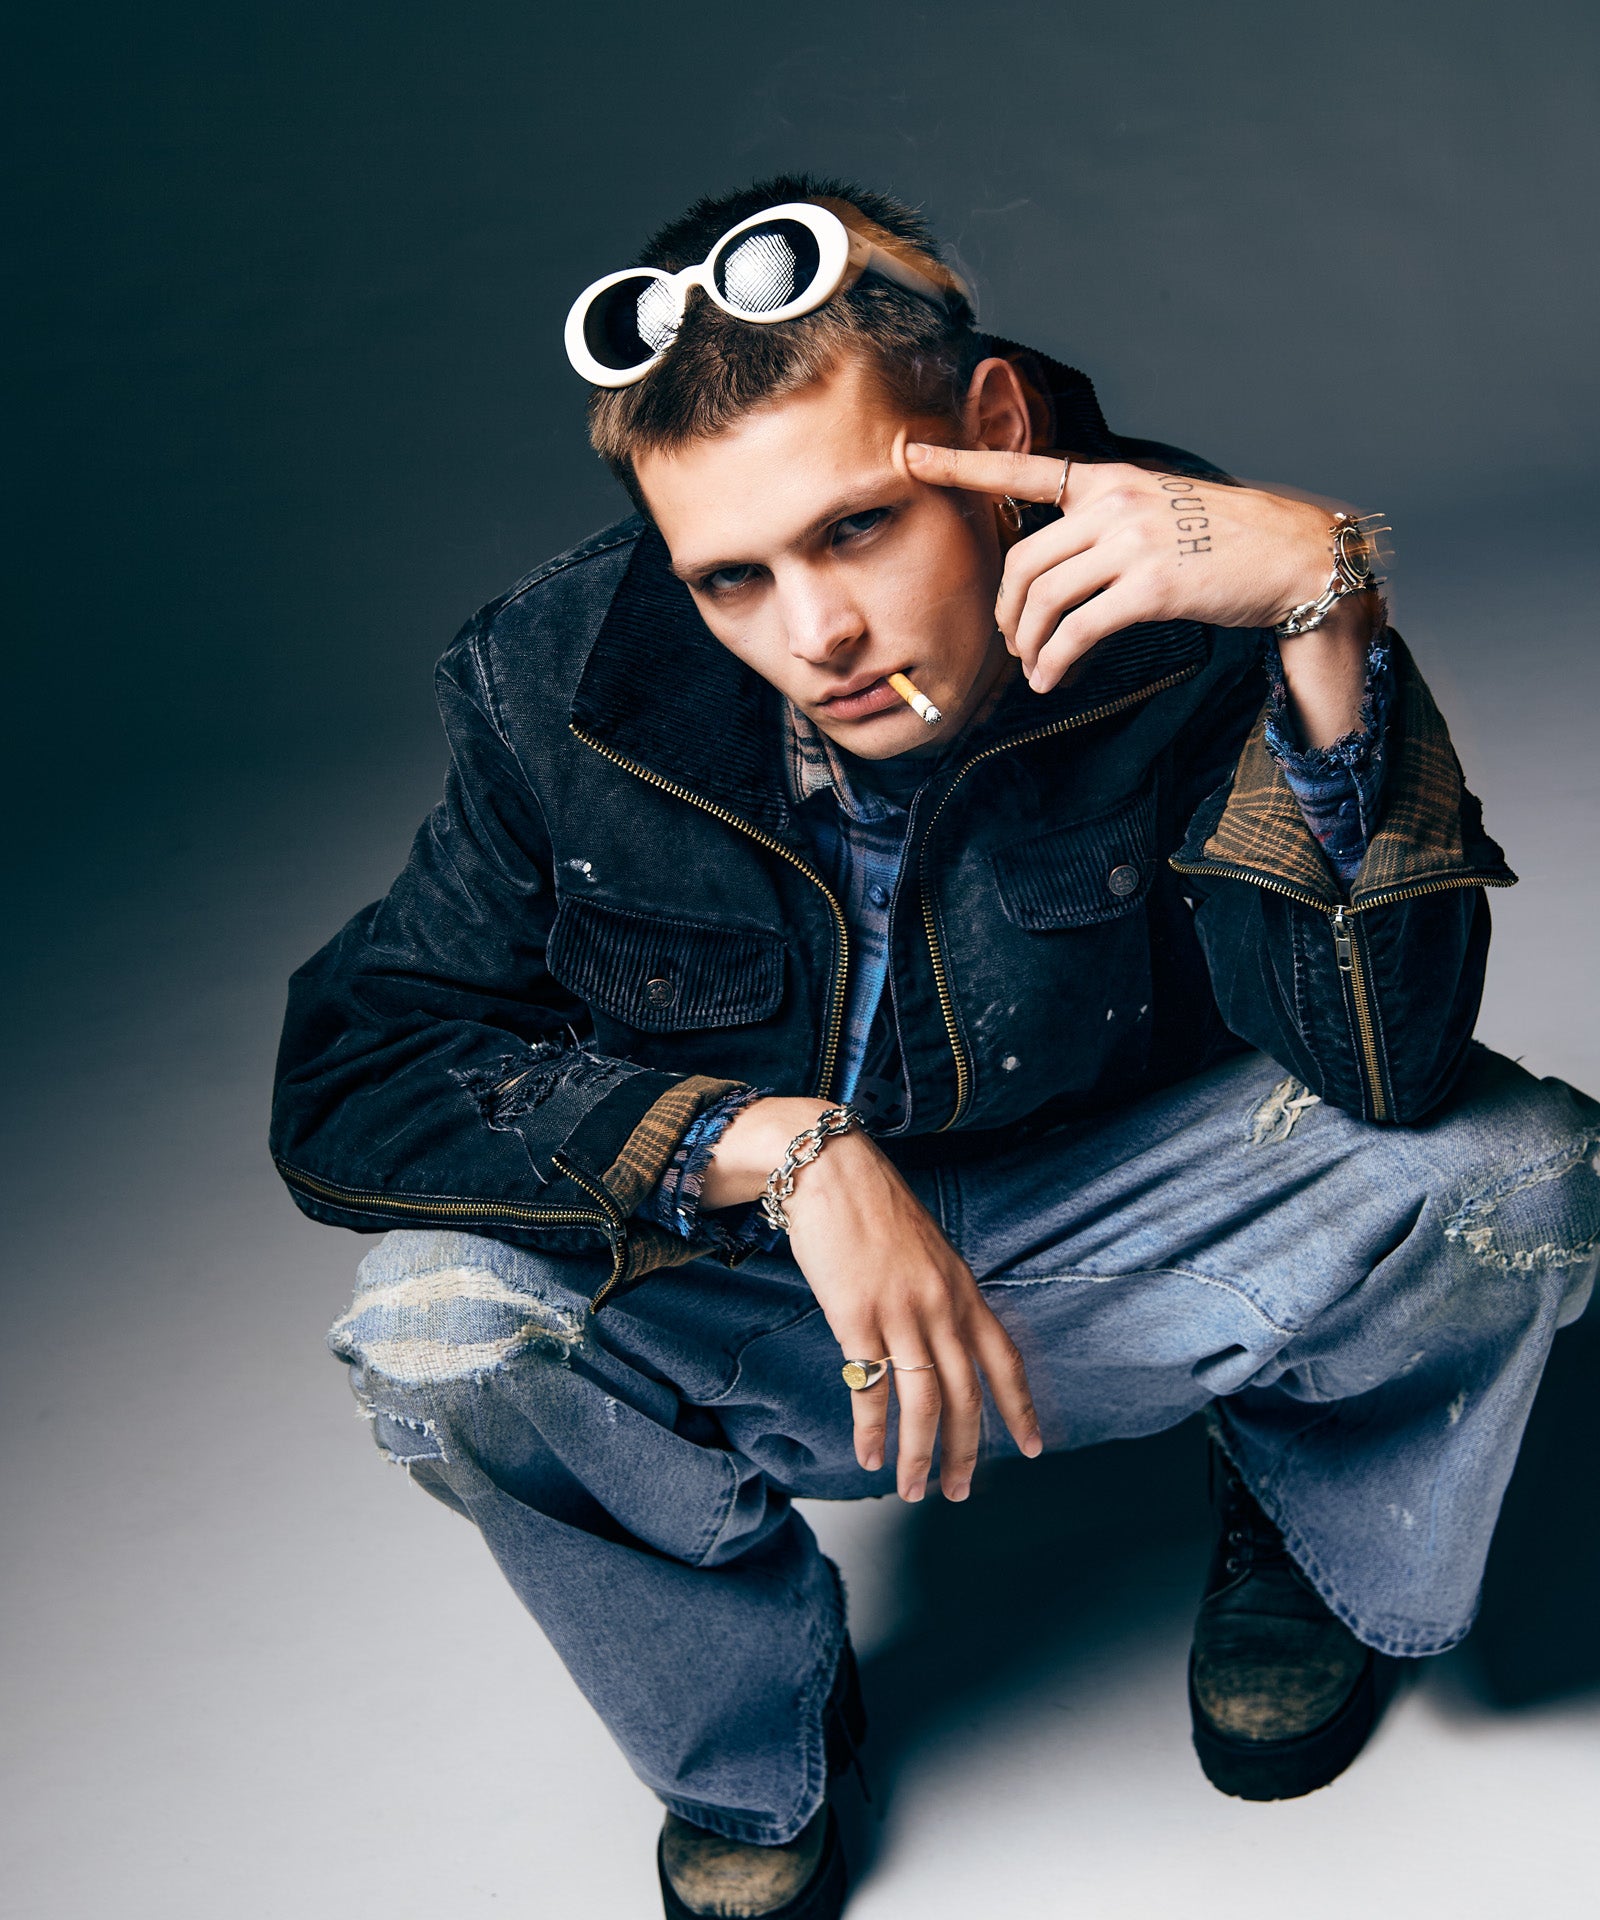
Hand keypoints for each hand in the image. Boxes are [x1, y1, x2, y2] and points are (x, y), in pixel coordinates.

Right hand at [702, 1098, 1041, 1500]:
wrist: (830, 1169)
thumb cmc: (872, 1207)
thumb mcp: (926, 1251)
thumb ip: (939, 1296)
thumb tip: (938, 1341)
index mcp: (964, 1289)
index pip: (1005, 1359)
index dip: (1021, 1408)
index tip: (1033, 1447)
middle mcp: (941, 1306)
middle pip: (965, 1395)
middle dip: (965, 1451)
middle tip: (959, 1492)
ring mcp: (901, 1313)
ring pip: (922, 1402)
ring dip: (918, 1455)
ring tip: (911, 1490)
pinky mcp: (856, 1317)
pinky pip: (871, 1387)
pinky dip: (871, 1428)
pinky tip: (869, 1454)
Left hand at [903, 443, 1343, 694]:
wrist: (1294, 556)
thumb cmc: (1227, 543)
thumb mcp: (1159, 512)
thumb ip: (1104, 528)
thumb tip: (1055, 576)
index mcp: (1109, 480)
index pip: (1022, 468)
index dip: (960, 464)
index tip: (910, 455)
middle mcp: (1114, 503)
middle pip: (1022, 560)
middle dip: (1006, 612)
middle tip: (1013, 643)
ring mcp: (1132, 541)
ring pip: (1043, 597)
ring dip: (1029, 645)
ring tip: (1035, 670)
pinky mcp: (1151, 585)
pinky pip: (1078, 629)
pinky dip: (1056, 661)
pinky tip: (1054, 680)